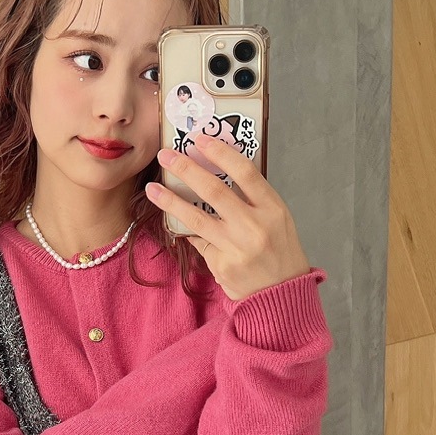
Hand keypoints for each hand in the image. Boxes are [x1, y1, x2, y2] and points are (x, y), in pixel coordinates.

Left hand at [146, 133, 310, 300]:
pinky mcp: (221, 265)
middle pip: (214, 190)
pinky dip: (186, 230)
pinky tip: (172, 220)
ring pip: (196, 218)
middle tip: (165, 154)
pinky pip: (198, 241)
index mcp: (273, 209)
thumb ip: (253, 199)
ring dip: (170, 201)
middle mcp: (254, 226)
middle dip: (186, 169)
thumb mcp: (277, 220)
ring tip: (152, 188)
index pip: (244, 172)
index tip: (199, 139)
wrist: (282, 295)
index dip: (220, 152)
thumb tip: (217, 172)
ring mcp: (236, 248)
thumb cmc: (280, 252)